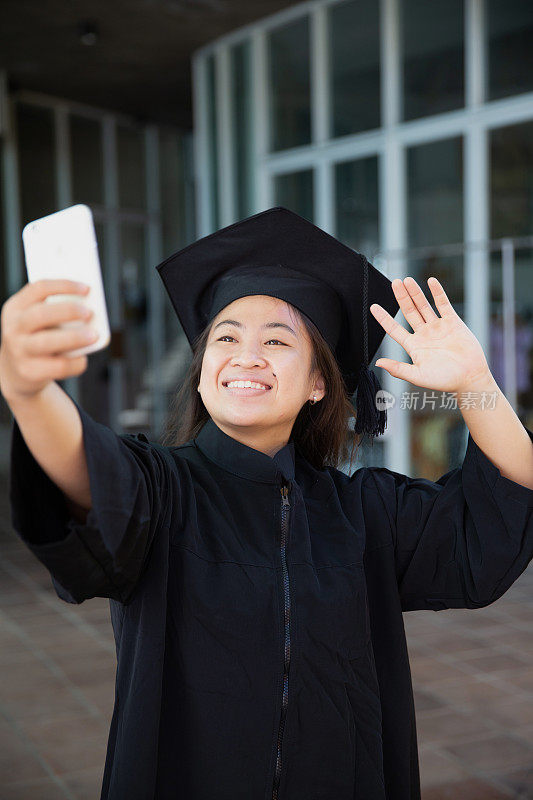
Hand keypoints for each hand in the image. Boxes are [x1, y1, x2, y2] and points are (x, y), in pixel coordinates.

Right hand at [0, 279, 94, 401]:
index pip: (38, 288)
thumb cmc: (37, 338)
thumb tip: (92, 310)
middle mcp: (14, 328)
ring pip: (47, 342)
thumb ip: (58, 313)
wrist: (16, 372)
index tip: (87, 289)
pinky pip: (57, 366)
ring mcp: (19, 350)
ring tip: (93, 335)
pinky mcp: (29, 371)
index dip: (64, 286)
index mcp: (16, 308)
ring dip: (74, 337)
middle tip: (89, 313)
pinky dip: (75, 362)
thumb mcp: (38, 321)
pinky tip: (83, 359)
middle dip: (68, 311)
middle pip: (41, 314)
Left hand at [370, 276, 490, 392]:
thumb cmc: (444, 381)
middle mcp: (424, 334)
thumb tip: (378, 363)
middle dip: (401, 297)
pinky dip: (437, 292)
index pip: (394, 329)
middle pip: (409, 312)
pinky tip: (431, 281)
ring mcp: (438, 327)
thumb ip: (398, 369)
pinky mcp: (453, 322)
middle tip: (394, 282)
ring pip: (424, 306)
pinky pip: (443, 304)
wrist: (470, 378)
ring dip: (416, 293)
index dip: (384, 318)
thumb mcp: (418, 376)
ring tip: (407, 280)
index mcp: (413, 346)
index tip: (373, 307)